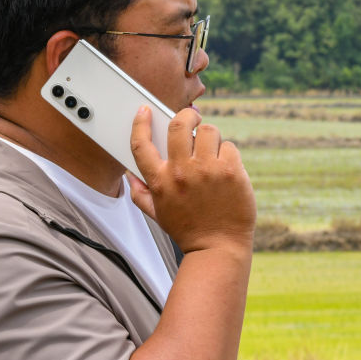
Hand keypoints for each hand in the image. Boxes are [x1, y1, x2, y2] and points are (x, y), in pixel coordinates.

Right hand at [127, 106, 255, 253]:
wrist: (218, 249)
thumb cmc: (189, 230)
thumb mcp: (158, 214)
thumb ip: (141, 194)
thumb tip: (129, 177)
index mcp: (160, 181)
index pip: (141, 144)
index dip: (140, 123)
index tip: (144, 110)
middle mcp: (181, 173)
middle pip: (178, 124)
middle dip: (187, 115)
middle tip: (193, 118)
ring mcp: (207, 171)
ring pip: (209, 131)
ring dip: (210, 137)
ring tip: (212, 151)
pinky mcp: (231, 171)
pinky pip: (229, 146)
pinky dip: (228, 153)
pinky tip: (226, 168)